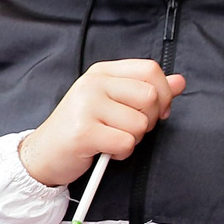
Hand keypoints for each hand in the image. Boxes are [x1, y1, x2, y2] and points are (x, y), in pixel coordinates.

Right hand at [15, 60, 184, 188]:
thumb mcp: (112, 102)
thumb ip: (145, 90)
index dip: (164, 93)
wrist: (43, 154)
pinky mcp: (83, 132)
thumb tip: (179, 82)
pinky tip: (105, 150)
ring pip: (140, 123)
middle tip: (129, 128)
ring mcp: (86, 106)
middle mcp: (93, 84)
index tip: (156, 110)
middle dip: (149, 119)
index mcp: (101, 72)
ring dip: (133, 140)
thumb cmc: (79, 128)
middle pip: (150, 96)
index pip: (150, 70)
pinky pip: (126, 143)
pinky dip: (121, 153)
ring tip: (111, 140)